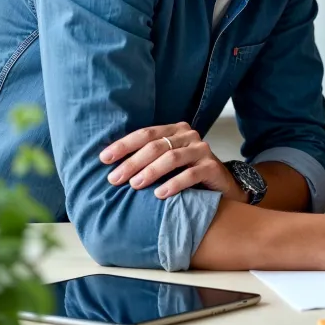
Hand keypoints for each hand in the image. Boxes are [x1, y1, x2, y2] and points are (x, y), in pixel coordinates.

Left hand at [100, 122, 244, 201]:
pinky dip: (173, 183)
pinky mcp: (212, 167)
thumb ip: (147, 158)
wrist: (220, 186)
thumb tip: (110, 168)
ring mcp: (202, 150)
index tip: (104, 159)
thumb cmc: (185, 174)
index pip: (145, 134)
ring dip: (150, 171)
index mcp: (174, 130)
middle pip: (156, 146)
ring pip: (172, 157)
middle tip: (114, 179)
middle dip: (132, 162)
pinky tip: (160, 194)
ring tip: (134, 186)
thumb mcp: (166, 163)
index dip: (124, 145)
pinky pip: (191, 174)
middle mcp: (189, 136)